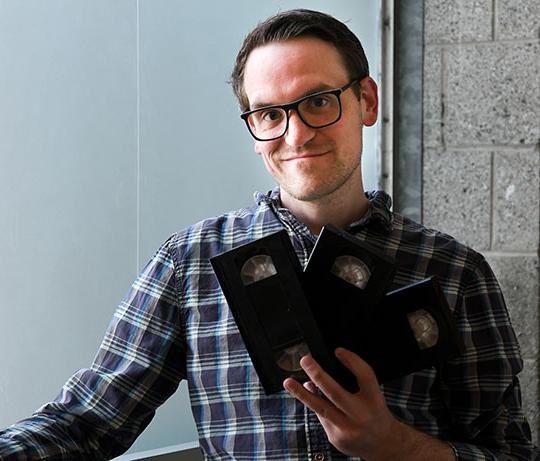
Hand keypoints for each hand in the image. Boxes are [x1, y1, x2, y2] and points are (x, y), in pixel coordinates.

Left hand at [283, 347, 400, 458]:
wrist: (383, 445)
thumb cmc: (375, 413)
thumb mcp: (372, 394)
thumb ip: (354, 381)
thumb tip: (323, 373)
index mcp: (375, 400)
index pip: (365, 376)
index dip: (352, 361)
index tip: (337, 351)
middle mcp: (362, 415)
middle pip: (337, 393)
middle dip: (318, 375)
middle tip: (305, 361)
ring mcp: (348, 429)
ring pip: (320, 408)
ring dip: (302, 393)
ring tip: (289, 382)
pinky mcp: (336, 438)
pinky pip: (321, 417)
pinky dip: (315, 405)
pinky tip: (311, 398)